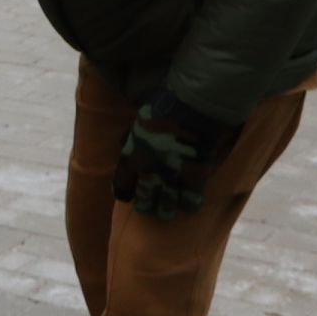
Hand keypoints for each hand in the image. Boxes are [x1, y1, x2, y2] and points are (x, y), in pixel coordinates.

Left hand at [112, 91, 238, 221]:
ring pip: (166, 208)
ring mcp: (172, 177)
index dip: (123, 192)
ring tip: (167, 210)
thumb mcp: (139, 120)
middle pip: (144, 202)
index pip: (121, 187)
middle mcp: (148, 172)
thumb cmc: (163, 105)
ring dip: (166, 209)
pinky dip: (189, 205)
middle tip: (149, 206)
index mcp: (130, 157)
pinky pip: (191, 202)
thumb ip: (134, 137)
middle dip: (146, 205)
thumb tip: (130, 141)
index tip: (126, 194)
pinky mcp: (195, 178)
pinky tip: (188, 204)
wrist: (192, 105)